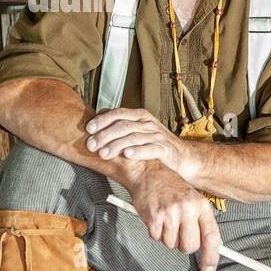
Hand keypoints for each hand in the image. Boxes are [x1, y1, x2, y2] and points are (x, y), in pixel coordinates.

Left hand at [85, 108, 199, 181]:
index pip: (118, 113)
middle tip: (91, 145)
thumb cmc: (154, 144)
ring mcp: (157, 135)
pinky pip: (151, 148)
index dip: (102, 120)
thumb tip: (97, 118)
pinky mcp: (165, 149)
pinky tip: (127, 155)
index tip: (88, 129)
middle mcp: (148, 123)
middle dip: (105, 135)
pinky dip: (138, 151)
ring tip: (103, 153)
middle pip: (123, 125)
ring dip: (116, 145)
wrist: (181, 157)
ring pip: (134, 137)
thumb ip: (121, 124)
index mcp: (140, 116)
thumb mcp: (138, 130)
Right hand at [126, 165, 221, 270]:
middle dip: (182, 245)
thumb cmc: (170, 186)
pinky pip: (156, 238)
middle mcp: (188, 209)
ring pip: (171, 244)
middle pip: (190, 246)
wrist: (147, 171)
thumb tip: (208, 248)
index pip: (212, 237)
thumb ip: (200, 222)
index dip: (211, 257)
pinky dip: (154, 232)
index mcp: (201, 205)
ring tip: (164, 218)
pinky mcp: (154, 217)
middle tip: (176, 231)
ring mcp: (171, 213)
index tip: (208, 270)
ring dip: (166, 236)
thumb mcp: (192, 199)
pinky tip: (155, 216)